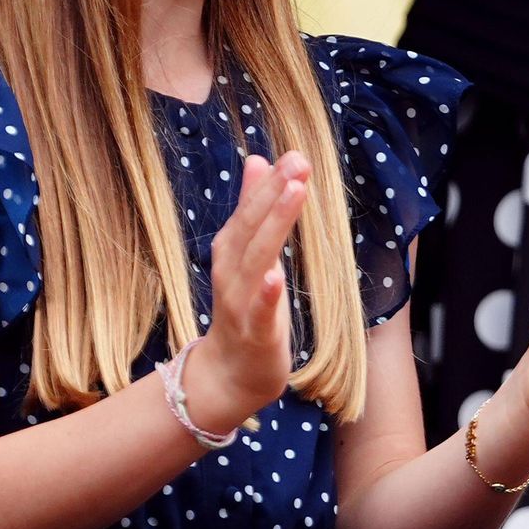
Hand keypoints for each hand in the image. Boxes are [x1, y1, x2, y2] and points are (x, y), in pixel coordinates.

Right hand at [186, 151, 310, 428]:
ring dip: (274, 226)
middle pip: (250, 228)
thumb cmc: (246, 306)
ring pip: (256, 260)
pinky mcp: (254, 333)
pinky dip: (265, 294)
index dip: (270, 183)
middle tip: (298, 163)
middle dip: (273, 193)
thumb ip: (252, 208)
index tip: (294, 155)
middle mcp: (230, 272)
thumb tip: (258, 158)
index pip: (250, 211)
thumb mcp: (250, 252)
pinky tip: (276, 275)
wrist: (230, 372)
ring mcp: (239, 303)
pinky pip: (258, 311)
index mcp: (232, 250)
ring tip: (294, 193)